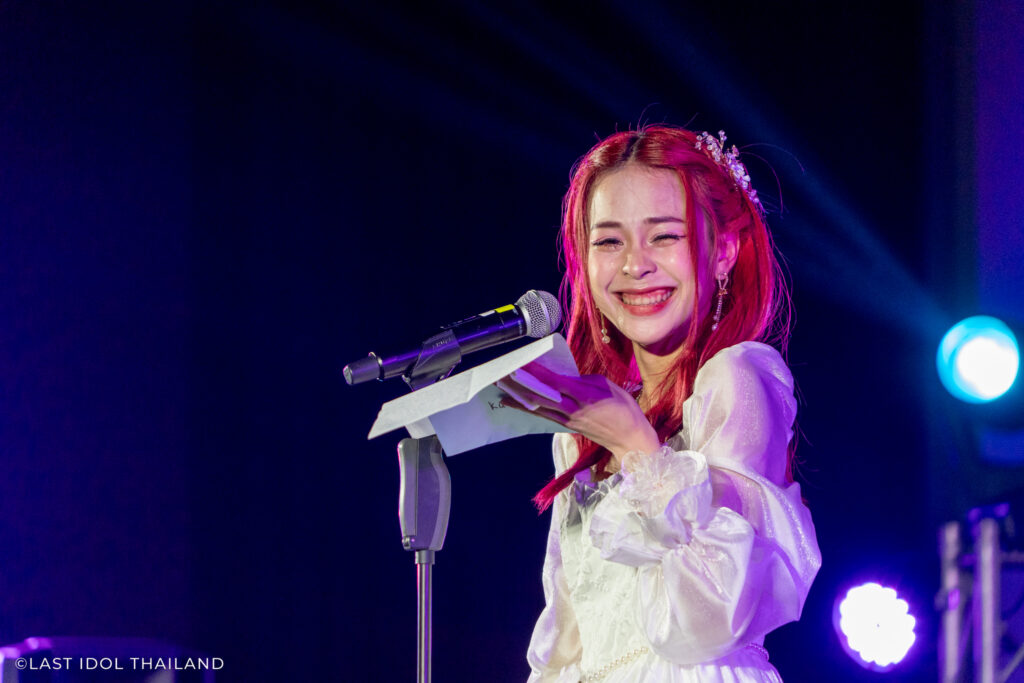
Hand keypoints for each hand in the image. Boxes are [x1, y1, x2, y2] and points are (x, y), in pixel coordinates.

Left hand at [496, 362, 659, 468]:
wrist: (630, 437)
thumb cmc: (622, 406)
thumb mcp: (604, 385)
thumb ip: (581, 380)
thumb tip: (562, 376)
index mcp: (584, 396)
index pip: (554, 382)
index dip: (536, 372)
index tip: (520, 362)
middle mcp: (572, 409)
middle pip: (540, 396)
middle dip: (519, 386)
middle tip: (501, 375)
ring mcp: (568, 419)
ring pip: (538, 408)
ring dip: (518, 397)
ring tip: (501, 388)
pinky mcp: (567, 425)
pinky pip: (544, 415)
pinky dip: (528, 408)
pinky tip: (515, 403)